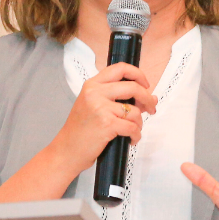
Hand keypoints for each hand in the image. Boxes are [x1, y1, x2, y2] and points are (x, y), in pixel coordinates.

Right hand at [49, 62, 157, 176]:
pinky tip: (130, 139)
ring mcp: (100, 108)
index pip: (120, 68)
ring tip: (133, 130)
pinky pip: (132, 127)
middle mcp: (95, 93)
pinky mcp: (107, 124)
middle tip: (151, 108)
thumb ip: (121, 99)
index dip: (138, 74)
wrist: (66, 151)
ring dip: (139, 123)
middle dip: (147, 99)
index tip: (145, 84)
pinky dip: (135, 135)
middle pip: (133, 87)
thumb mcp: (95, 107)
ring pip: (135, 111)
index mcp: (92, 85)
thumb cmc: (81, 130)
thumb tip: (152, 97)